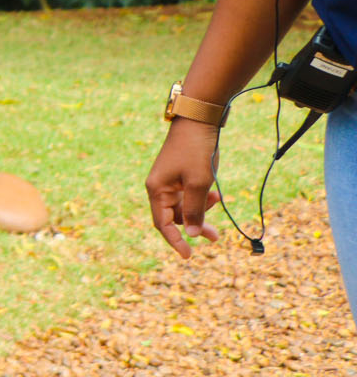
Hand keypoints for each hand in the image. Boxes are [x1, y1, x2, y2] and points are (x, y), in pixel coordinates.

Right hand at [145, 119, 226, 257]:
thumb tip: (192, 235)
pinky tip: (215, 191)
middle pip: (175, 217)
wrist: (199, 120)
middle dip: (195, 226)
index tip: (188, 256)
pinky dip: (202, 198)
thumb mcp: (198, 183)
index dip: (175, 241)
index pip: (163, 224)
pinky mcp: (179, 174)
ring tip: (219, 200)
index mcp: (157, 190)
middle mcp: (160, 188)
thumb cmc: (195, 151)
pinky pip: (189, 195)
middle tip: (215, 238)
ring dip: (202, 209)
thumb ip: (195, 210)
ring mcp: (169, 181)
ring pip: (184, 206)